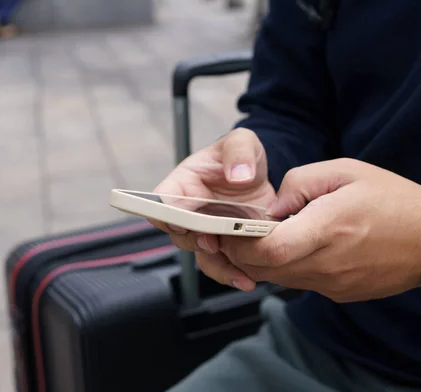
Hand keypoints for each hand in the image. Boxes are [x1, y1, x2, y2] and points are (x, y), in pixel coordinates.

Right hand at [150, 128, 274, 290]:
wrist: (259, 178)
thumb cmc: (240, 156)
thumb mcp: (242, 142)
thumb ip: (239, 151)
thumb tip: (238, 176)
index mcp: (182, 184)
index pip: (162, 200)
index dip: (166, 213)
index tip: (180, 221)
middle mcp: (189, 212)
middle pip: (179, 233)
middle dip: (194, 241)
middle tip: (213, 243)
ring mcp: (207, 232)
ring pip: (201, 255)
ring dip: (217, 266)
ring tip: (239, 273)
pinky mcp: (226, 247)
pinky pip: (222, 265)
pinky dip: (233, 274)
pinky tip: (249, 279)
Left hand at [219, 158, 420, 301]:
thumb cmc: (393, 198)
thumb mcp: (346, 170)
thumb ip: (300, 183)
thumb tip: (271, 208)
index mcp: (329, 228)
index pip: (270, 249)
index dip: (242, 243)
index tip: (233, 227)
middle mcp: (328, 263)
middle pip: (265, 270)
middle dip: (243, 253)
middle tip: (238, 232)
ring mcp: (334, 284)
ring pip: (279, 280)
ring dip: (265, 261)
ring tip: (269, 236)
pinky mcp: (340, 294)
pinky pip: (301, 283)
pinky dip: (289, 268)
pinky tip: (300, 247)